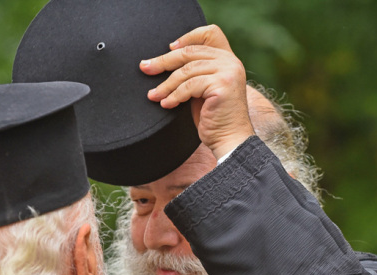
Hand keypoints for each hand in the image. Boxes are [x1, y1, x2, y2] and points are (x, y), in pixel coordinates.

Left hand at [140, 25, 254, 159]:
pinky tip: (166, 104)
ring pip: (187, 71)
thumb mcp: (203, 89)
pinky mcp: (222, 85)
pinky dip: (174, 95)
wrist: (229, 140)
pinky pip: (189, 85)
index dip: (187, 37)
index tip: (168, 48)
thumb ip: (195, 72)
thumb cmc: (213, 118)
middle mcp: (231, 62)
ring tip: (153, 95)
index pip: (209, 33)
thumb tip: (164, 61)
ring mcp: (228, 72)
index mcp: (228, 59)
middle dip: (164, 61)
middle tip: (145, 68)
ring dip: (166, 84)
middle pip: (190, 52)